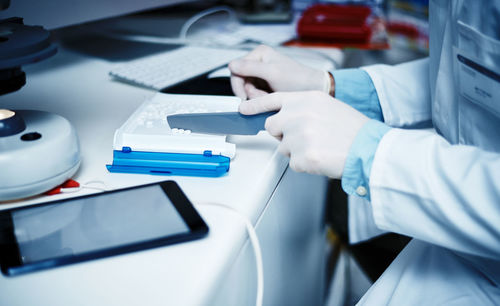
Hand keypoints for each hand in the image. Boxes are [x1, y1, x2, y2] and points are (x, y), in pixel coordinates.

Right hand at [229, 45, 329, 99]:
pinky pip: (255, 94)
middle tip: (262, 97)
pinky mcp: (265, 84)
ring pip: (248, 90)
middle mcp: (259, 62)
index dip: (237, 85)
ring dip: (257, 97)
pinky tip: (271, 98)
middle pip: (241, 81)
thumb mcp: (272, 73)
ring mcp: (262, 74)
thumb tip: (231, 65)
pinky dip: (261, 99)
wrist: (312, 88)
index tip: (243, 97)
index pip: (236, 69)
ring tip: (270, 97)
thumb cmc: (297, 78)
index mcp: (259, 54)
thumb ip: (250, 68)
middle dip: (251, 92)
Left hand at [239, 91, 368, 177]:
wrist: (369, 147)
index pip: (271, 100)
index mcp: (305, 98)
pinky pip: (294, 164)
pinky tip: (322, 157)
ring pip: (283, 147)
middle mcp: (298, 114)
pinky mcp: (302, 156)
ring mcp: (299, 135)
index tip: (243, 109)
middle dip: (282, 134)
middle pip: (271, 126)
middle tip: (304, 137)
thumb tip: (283, 116)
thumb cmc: (352, 129)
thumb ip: (302, 107)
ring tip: (320, 147)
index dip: (255, 105)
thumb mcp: (326, 105)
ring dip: (297, 151)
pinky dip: (306, 165)